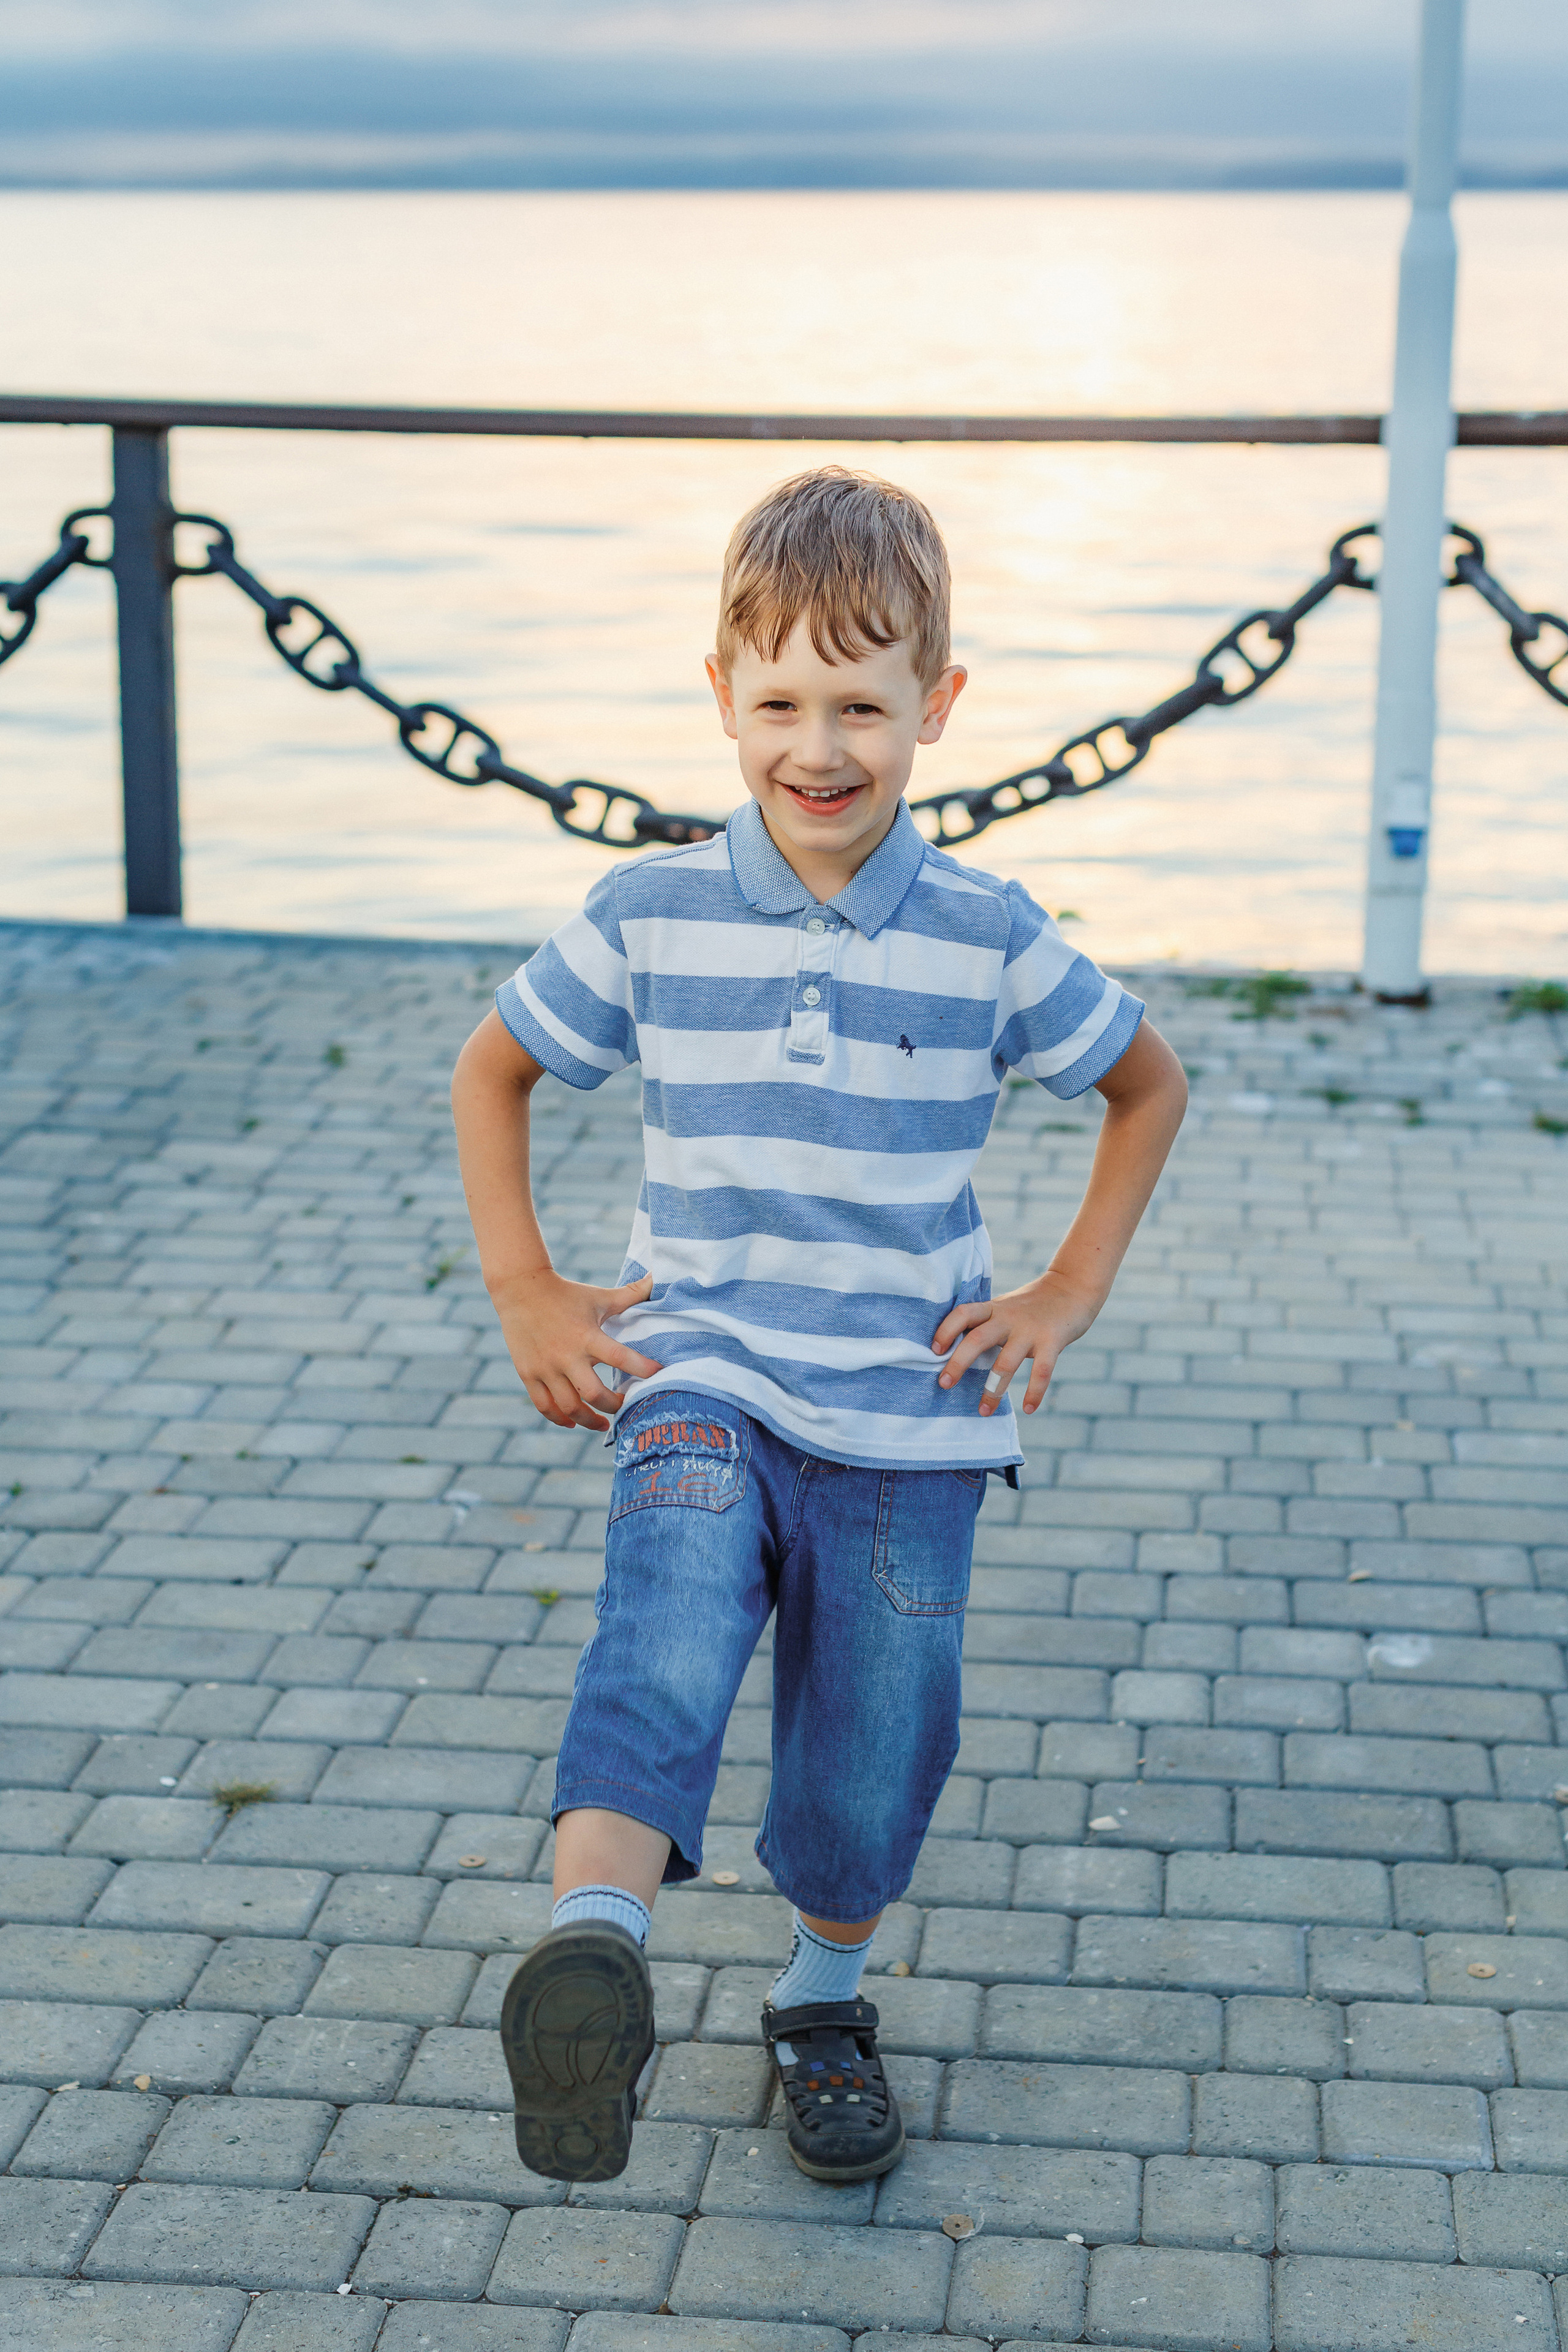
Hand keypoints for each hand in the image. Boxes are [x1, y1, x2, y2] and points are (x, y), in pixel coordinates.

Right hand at [490, 1268, 661, 1431]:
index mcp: (587, 1336)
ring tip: (602, 1423)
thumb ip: (631, 1294)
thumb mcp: (599, 1296)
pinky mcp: (528, 1374)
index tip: (659, 1376)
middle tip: (625, 1404)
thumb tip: (658, 1277)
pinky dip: (560, 1419)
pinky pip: (545, 1406)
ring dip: (589, 1420)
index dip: (642, 1369)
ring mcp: (545, 1368)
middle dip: (614, 1406)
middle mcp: (566, 1355)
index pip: (621, 1358)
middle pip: (594, 1394)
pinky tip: (573, 1421)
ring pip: (569, 1408)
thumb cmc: (567, 1294)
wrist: (520, 1289)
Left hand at [932, 1271, 1099, 1417]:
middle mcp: (1009, 1318)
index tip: (934, 1350)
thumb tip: (956, 1349)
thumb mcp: (1005, 1307)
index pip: (963, 1314)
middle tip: (943, 1384)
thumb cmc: (1033, 1304)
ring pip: (1006, 1362)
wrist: (1073, 1288)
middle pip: (977, 1339)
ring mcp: (1031, 1330)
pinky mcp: (1053, 1341)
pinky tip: (1028, 1409)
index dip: (945, 1330)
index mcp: (994, 1309)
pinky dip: (1034, 1392)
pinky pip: (1042, 1371)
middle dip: (958, 1363)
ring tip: (983, 1411)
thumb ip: (986, 1325)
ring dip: (993, 1390)